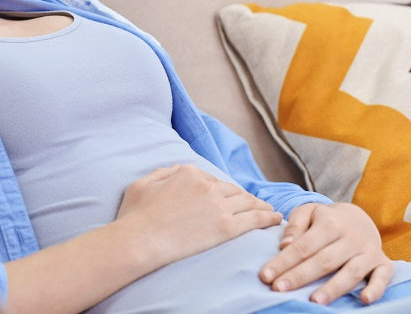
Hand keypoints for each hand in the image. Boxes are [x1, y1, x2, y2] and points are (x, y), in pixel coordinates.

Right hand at [116, 164, 282, 266]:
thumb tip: (175, 170)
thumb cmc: (135, 216)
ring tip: (268, 211)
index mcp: (189, 173)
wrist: (139, 240)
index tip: (226, 199)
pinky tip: (275, 219)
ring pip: (246, 202)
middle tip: (254, 204)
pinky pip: (254, 219)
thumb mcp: (142, 184)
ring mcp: (218, 205)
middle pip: (231, 190)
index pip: (211, 179)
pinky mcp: (226, 227)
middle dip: (243, 197)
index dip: (219, 191)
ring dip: (259, 205)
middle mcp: (207, 185)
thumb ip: (162, 173)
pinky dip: (267, 217)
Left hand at [259, 202, 392, 304]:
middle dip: (300, 276)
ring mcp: (368, 251)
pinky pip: (383, 276)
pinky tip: (364, 299)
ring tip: (315, 301)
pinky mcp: (382, 263)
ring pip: (351, 271)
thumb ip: (295, 225)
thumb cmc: (326, 219)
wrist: (360, 218)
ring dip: (334, 287)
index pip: (303, 246)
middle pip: (324, 260)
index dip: (284, 262)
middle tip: (279, 289)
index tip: (266, 276)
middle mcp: (351, 237)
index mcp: (330, 223)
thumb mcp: (309, 212)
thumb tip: (285, 245)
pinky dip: (376, 289)